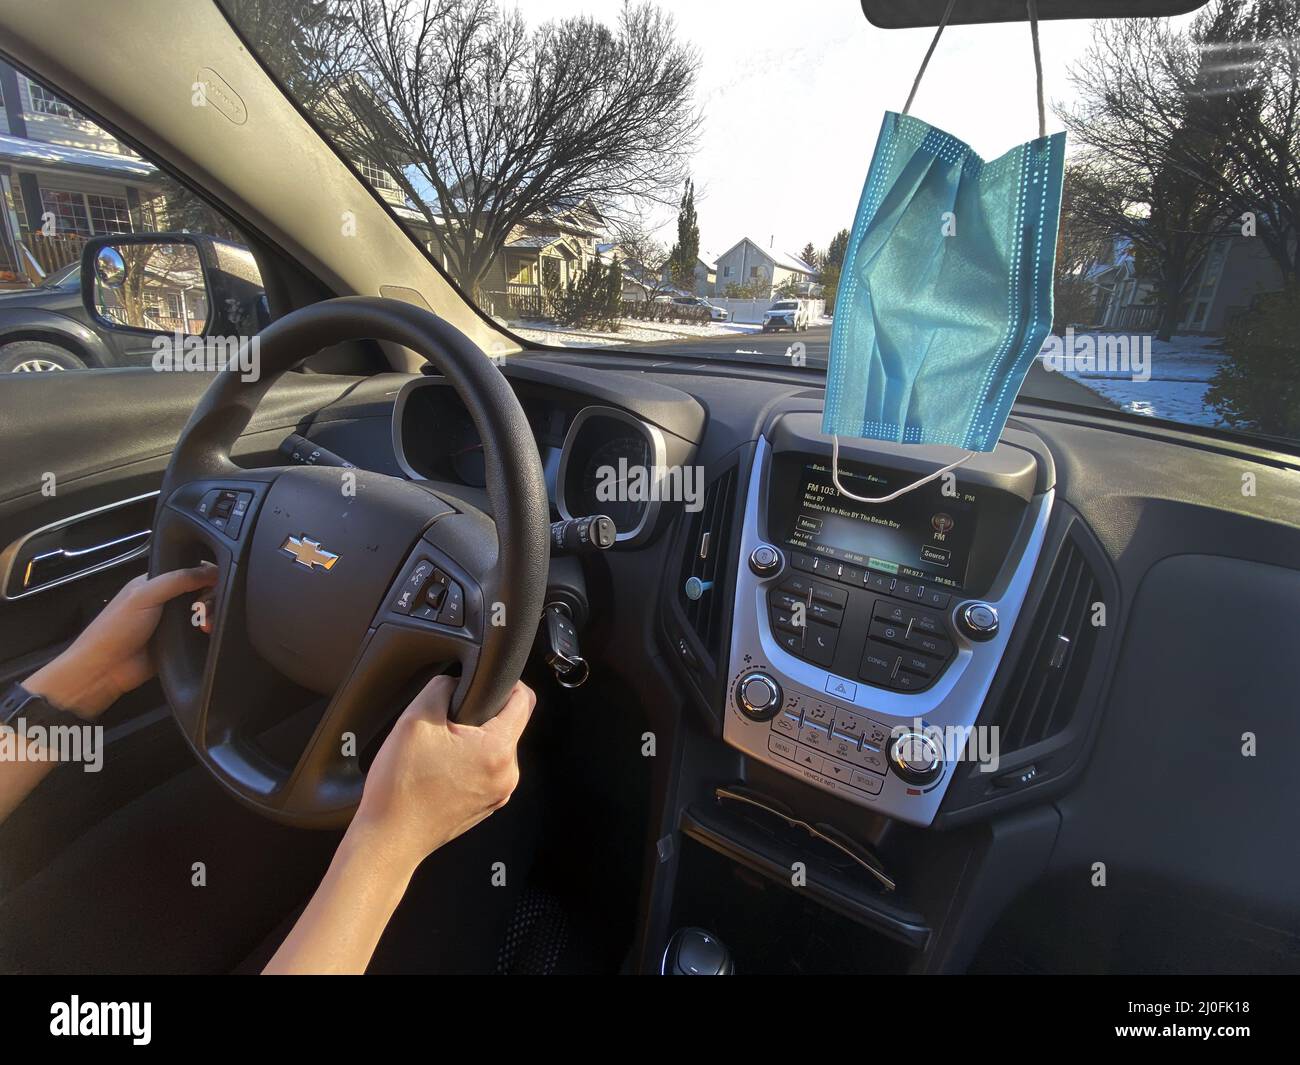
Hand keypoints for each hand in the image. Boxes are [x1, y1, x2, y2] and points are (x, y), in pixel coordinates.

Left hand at [23, 563, 217, 718]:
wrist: (105, 671)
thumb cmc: (116, 629)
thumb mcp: (144, 596)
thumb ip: (177, 580)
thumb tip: (212, 571)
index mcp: (154, 583)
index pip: (188, 570)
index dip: (206, 572)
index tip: (219, 580)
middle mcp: (166, 601)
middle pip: (201, 591)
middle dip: (211, 598)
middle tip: (207, 608)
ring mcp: (173, 623)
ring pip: (204, 612)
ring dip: (212, 616)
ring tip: (207, 626)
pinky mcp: (180, 643)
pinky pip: (202, 634)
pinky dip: (210, 632)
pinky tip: (209, 633)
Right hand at [350, 675, 534, 870]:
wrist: (388, 839)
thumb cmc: (400, 789)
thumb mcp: (415, 719)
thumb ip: (442, 687)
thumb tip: (455, 681)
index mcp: (497, 750)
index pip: (524, 700)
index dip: (507, 682)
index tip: (484, 682)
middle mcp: (507, 774)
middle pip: (510, 724)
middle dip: (482, 714)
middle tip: (447, 720)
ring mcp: (498, 793)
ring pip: (496, 747)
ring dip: (473, 738)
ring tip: (439, 748)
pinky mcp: (486, 805)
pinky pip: (486, 770)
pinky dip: (469, 761)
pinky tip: (439, 768)